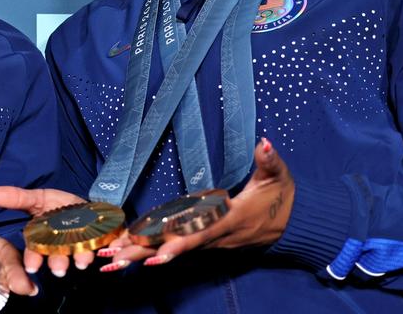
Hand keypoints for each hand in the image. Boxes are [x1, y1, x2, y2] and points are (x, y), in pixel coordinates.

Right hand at [0, 186, 92, 276]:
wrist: (92, 208)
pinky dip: (97, 250)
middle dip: (56, 263)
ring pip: (76, 254)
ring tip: (80, 262)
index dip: (33, 258)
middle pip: (55, 256)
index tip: (32, 267)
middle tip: (58, 270)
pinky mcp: (97, 242)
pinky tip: (98, 251)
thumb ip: (11, 197)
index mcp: (42, 237)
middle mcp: (60, 245)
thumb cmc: (60, 204)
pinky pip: (97, 249)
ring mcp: (79, 245)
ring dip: (77, 258)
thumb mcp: (35, 197)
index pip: (34, 251)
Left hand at [97, 138, 294, 271]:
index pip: (200, 233)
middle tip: (112, 258)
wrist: (293, 224)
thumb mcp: (278, 176)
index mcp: (230, 218)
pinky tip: (128, 255)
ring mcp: (210, 241)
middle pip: (175, 247)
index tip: (155, 254)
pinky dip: (151, 251)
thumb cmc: (283, 198)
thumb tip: (263, 143)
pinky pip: (175, 248)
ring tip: (109, 260)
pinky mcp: (206, 240)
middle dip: (143, 253)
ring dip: (140, 255)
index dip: (178, 244)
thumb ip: (269, 160)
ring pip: (171, 249)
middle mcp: (216, 235)